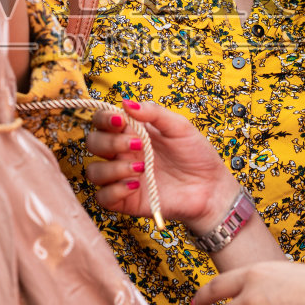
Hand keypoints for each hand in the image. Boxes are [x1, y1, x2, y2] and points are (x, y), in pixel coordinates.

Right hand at [84, 99, 240, 228]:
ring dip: (112, 168)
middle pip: (93, 143)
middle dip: (109, 142)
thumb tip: (126, 102)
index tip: (120, 120)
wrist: (212, 188)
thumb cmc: (196, 155)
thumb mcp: (179, 127)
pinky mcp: (127, 202)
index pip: (101, 121)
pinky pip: (103, 198)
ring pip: (94, 171)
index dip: (103, 118)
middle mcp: (121, 154)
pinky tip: (136, 185)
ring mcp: (122, 178)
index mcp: (131, 132)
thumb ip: (153, 112)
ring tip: (141, 167)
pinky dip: (114, 190)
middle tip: (137, 144)